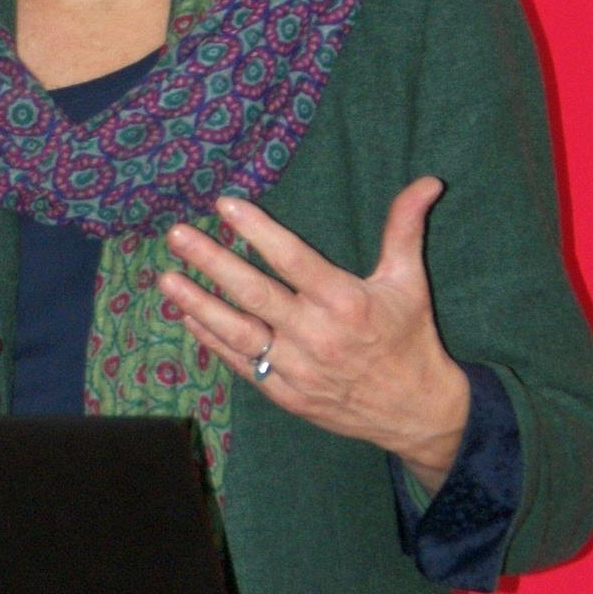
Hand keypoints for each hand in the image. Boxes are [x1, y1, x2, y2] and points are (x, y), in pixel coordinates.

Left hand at [158, 177, 468, 494]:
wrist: (417, 413)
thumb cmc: (409, 337)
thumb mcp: (409, 280)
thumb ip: (405, 227)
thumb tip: (428, 180)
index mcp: (346, 301)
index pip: (292, 259)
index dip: (257, 230)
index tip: (225, 205)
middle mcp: (318, 335)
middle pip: (254, 293)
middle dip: (211, 262)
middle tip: (177, 234)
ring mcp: (298, 369)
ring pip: (238, 333)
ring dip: (198, 304)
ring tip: (165, 279)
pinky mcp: (287, 395)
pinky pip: (242, 364)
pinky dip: (212, 341)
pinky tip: (186, 317)